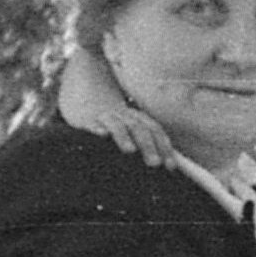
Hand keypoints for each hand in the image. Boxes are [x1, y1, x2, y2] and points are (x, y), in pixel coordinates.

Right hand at [57, 60, 177, 167]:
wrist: (84, 90)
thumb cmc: (111, 118)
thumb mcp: (130, 124)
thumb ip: (149, 140)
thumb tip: (171, 164)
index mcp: (136, 118)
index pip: (153, 129)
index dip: (163, 146)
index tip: (170, 166)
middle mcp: (123, 116)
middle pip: (138, 128)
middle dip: (148, 146)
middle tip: (155, 164)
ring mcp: (104, 117)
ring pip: (116, 125)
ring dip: (124, 137)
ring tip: (130, 150)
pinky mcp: (85, 119)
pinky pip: (91, 123)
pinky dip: (97, 128)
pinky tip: (102, 135)